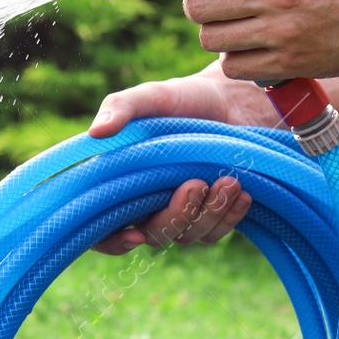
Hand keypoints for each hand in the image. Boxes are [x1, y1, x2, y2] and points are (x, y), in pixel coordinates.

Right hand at [87, 61, 272, 254]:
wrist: (231, 101)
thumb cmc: (182, 99)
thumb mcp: (150, 97)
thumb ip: (121, 108)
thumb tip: (96, 132)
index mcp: (122, 182)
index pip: (103, 228)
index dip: (112, 241)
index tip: (134, 237)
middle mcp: (147, 204)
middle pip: (153, 235)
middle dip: (176, 216)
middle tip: (197, 182)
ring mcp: (180, 213)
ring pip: (188, 236)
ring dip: (209, 213)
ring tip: (230, 179)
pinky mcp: (211, 215)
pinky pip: (215, 233)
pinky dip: (230, 216)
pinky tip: (242, 193)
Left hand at [169, 0, 338, 82]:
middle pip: (197, 8)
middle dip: (198, 6)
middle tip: (216, 4)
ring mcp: (282, 33)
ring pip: (210, 39)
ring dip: (217, 33)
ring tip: (239, 25)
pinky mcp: (289, 63)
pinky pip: (233, 66)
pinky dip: (236, 59)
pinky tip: (255, 47)